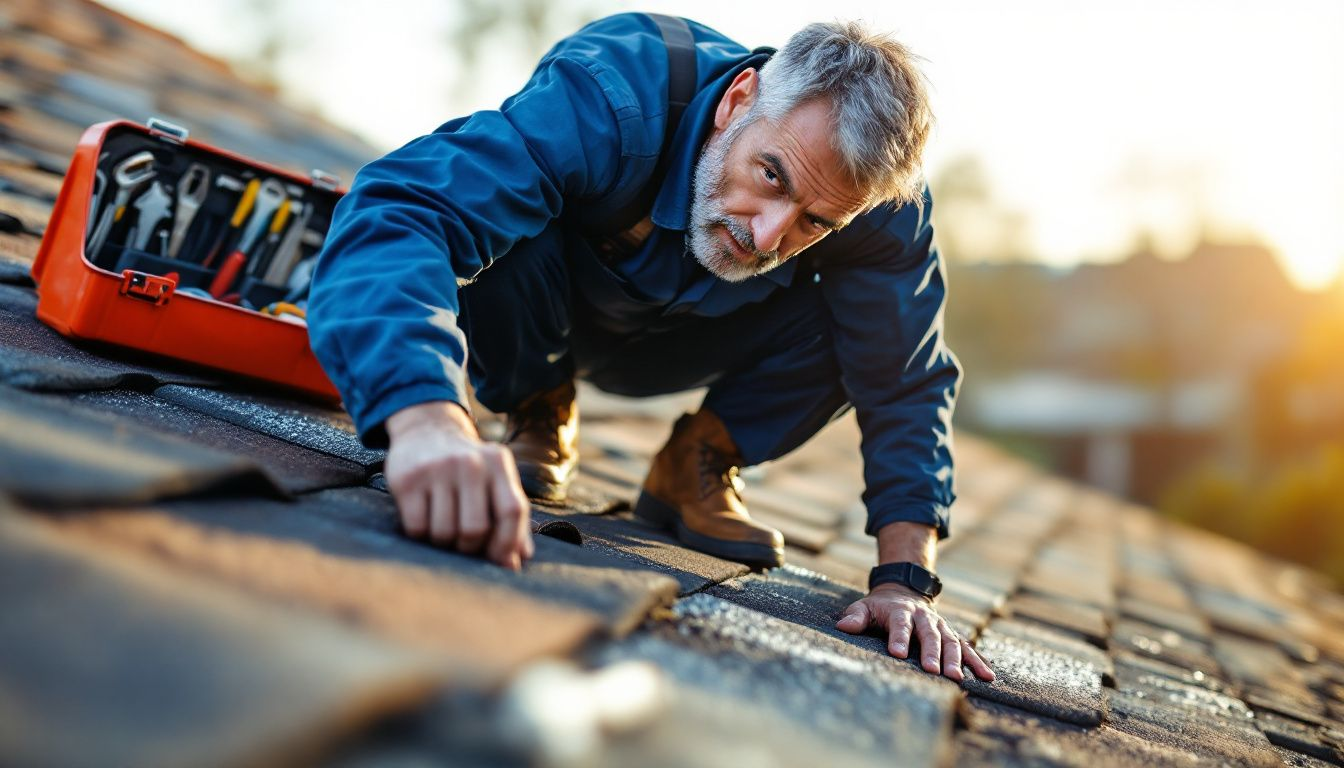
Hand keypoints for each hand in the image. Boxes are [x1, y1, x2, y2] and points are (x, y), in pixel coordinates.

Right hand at [385, 401, 533, 569]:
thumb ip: (510, 518)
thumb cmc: (468, 468)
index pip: (512, 511)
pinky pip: (417, 528)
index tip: (499, 561)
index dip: (507, 543)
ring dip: (444, 543)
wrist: (427, 430)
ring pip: (444, 532)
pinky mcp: (408, 479)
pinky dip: (421, 535)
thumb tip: (514, 564)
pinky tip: (423, 520)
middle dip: (470, 548)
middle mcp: (470, 462)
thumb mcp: (495, 480)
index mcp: (498, 463)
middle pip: (475, 528)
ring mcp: (437, 469)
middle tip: (464, 544)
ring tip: (444, 530)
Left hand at [836, 583, 994, 682]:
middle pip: (930, 634)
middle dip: (933, 652)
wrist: (904, 591)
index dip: (899, 637)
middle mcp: (924, 618)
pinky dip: (978, 662)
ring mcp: (940, 626)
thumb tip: (843, 626)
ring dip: (957, 660)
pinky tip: (987, 677)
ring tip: (958, 678)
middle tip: (933, 671)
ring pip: (951, 642)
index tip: (897, 653)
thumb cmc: (880, 607)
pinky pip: (967, 648)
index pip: (900, 624)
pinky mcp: (951, 635)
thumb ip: (855, 616)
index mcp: (901, 611)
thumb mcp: (864, 606)